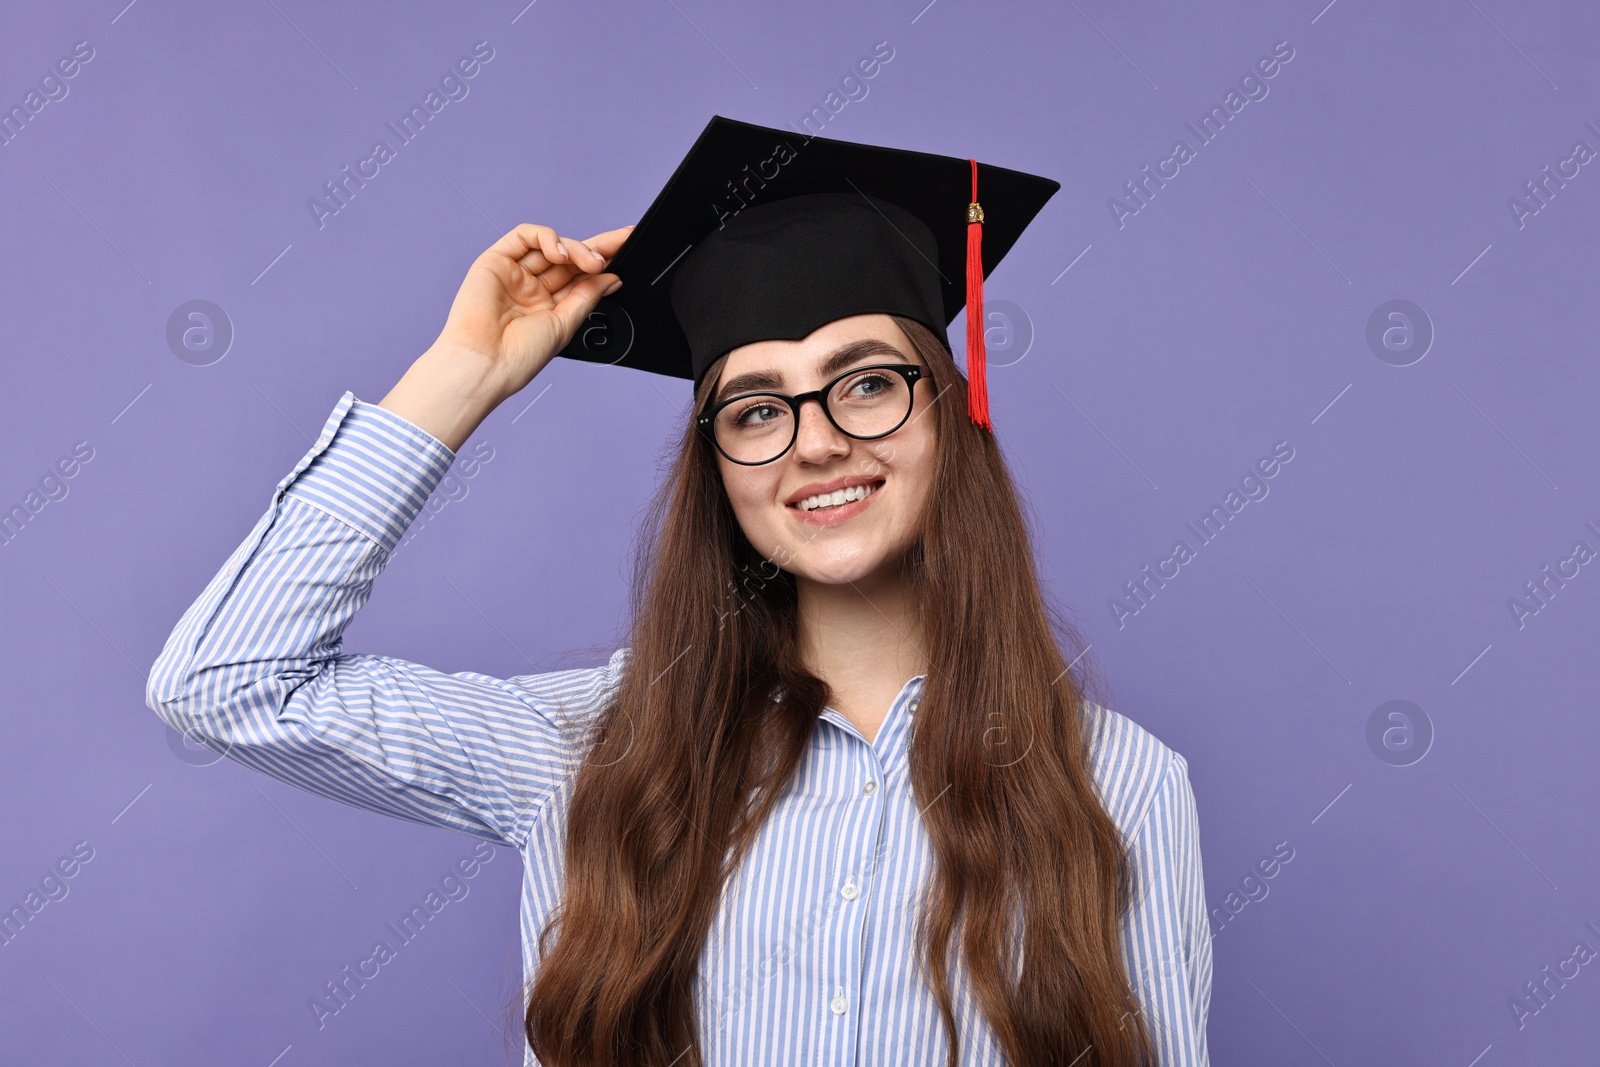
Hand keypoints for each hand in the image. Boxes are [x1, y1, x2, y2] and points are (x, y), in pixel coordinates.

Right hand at [429, 222, 633, 403]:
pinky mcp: (495, 260)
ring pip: (551, 245)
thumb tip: (612, 278)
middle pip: (570, 258)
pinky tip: (560, 253)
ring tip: (590, 262)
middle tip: (621, 245)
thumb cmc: (518, 356)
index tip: (629, 250)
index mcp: (550, 307)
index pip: (581, 277)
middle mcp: (532, 288)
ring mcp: (514, 273)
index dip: (604, 263)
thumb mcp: (565, 326)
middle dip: (598, 249)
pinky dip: (547, 238)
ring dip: (576, 248)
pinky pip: (524, 236)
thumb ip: (587, 297)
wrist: (485, 363)